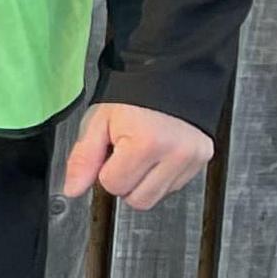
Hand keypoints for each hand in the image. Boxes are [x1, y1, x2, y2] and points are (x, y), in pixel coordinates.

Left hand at [63, 102, 212, 210]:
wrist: (169, 77)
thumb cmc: (132, 98)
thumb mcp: (98, 122)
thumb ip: (83, 159)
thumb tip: (72, 190)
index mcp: (147, 143)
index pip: (114, 185)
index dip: (106, 170)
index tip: (111, 150)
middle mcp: (175, 154)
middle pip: (139, 201)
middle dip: (125, 182)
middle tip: (125, 155)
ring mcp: (192, 158)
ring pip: (158, 198)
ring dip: (144, 183)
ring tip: (141, 155)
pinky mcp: (203, 159)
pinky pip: (175, 187)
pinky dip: (162, 177)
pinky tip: (158, 155)